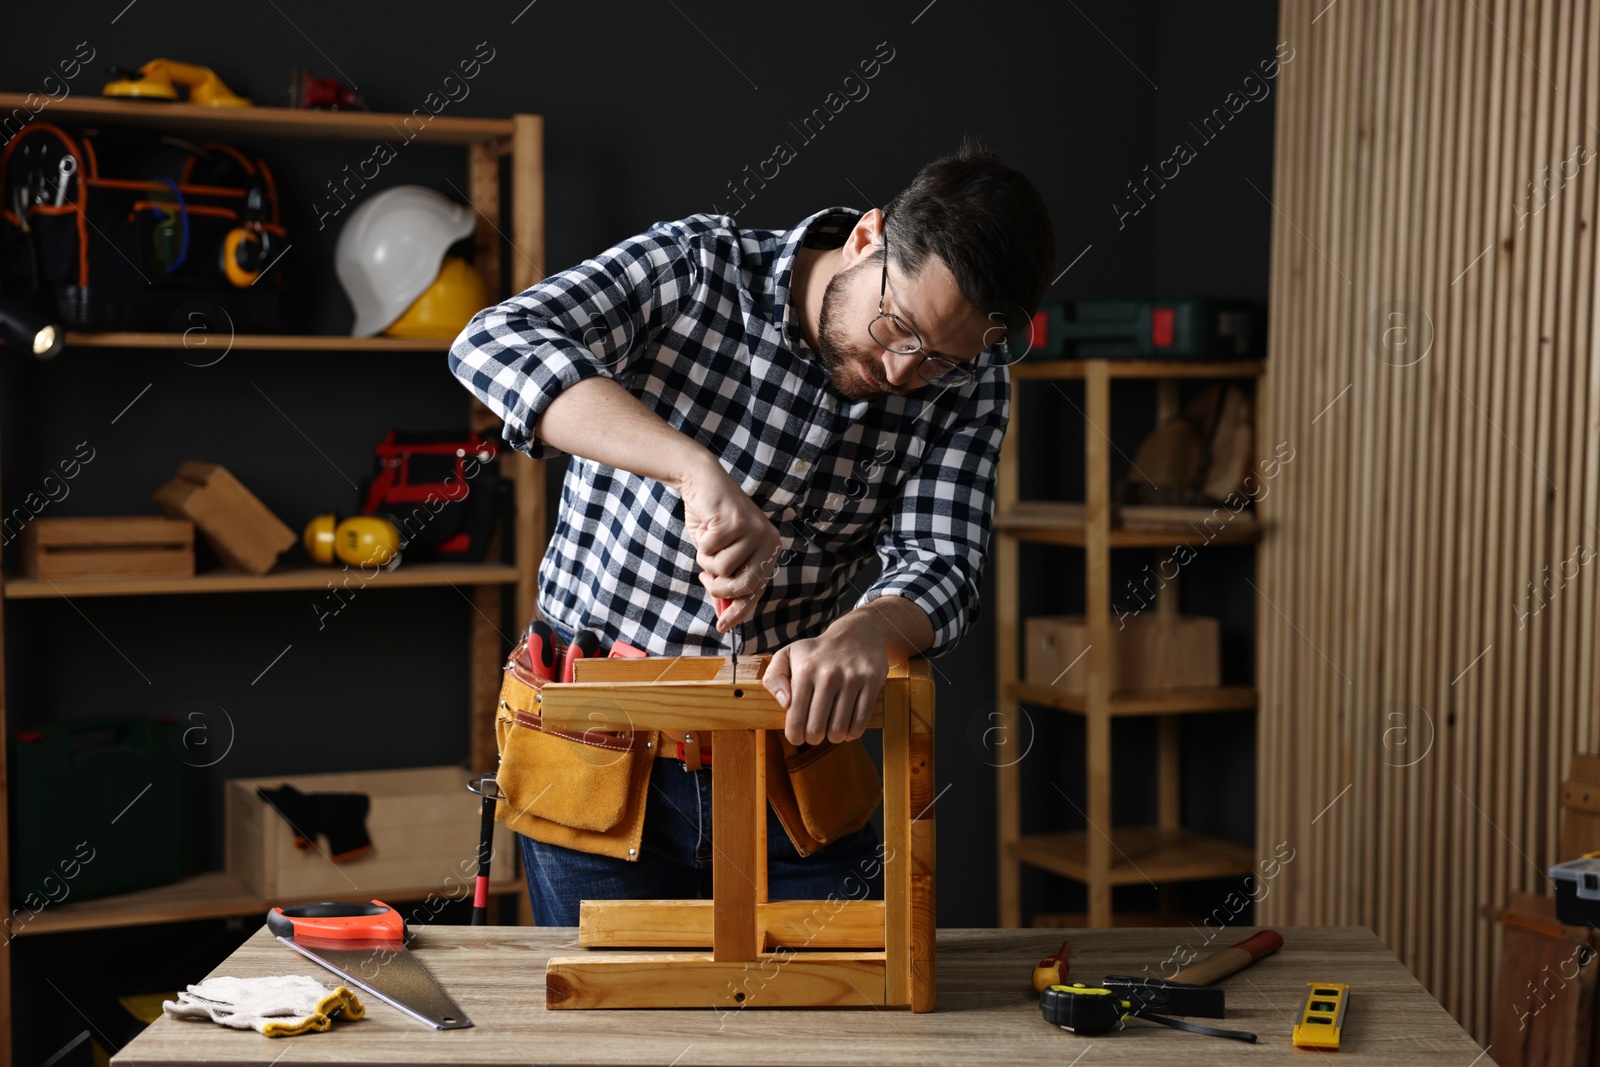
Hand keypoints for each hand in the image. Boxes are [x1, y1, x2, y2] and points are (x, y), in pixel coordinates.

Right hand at [677, 454, 779, 630]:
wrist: (702, 482)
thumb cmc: (712, 521)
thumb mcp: (721, 555)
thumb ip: (726, 582)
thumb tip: (724, 616)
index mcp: (770, 550)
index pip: (757, 590)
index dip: (739, 610)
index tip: (723, 626)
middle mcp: (769, 541)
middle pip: (743, 586)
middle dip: (718, 588)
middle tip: (705, 577)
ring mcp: (754, 531)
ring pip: (723, 570)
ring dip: (706, 561)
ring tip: (708, 542)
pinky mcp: (736, 523)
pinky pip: (710, 552)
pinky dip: (701, 544)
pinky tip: (706, 527)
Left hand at [763, 617, 889, 745]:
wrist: (856, 634)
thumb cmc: (817, 652)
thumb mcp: (787, 655)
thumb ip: (774, 678)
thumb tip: (784, 703)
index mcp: (805, 670)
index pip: (796, 717)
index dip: (795, 735)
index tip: (797, 737)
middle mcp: (828, 674)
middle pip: (817, 728)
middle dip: (814, 738)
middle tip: (815, 735)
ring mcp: (852, 678)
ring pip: (840, 728)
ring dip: (834, 737)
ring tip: (831, 732)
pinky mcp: (872, 682)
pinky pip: (861, 720)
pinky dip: (853, 732)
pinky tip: (847, 729)